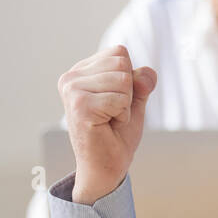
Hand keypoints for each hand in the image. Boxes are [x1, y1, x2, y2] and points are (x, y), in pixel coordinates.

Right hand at [58, 45, 156, 204]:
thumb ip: (142, 80)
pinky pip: (120, 98)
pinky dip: (122, 114)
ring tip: (109, 119)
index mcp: (81, 70)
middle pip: (122, 63)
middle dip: (128, 91)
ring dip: (125, 104)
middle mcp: (71, 77)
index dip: (130, 79)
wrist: (106, 165)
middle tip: (114, 112)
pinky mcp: (78, 105)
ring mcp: (72, 90)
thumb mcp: (135, 99)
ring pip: (123, 80)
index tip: (116, 100)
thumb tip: (146, 74)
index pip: (120, 53)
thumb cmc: (117, 132)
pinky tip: (107, 125)